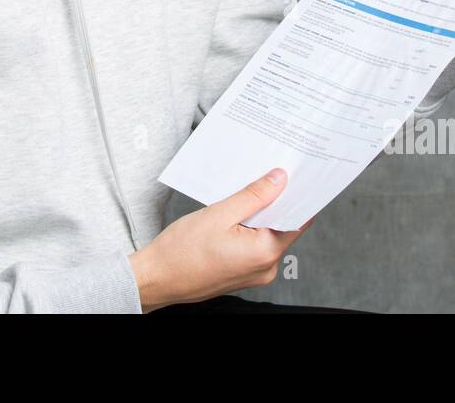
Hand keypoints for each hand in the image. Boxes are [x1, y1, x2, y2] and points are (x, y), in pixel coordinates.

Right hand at [127, 169, 315, 311]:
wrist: (156, 280)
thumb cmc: (181, 252)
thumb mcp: (219, 214)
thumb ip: (254, 196)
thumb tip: (279, 180)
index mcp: (265, 253)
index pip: (297, 219)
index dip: (298, 195)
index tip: (296, 174)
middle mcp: (266, 268)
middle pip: (283, 226)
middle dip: (275, 201)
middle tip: (267, 174)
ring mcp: (254, 274)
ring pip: (267, 235)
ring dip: (259, 214)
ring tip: (244, 193)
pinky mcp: (243, 274)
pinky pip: (255, 246)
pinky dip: (249, 228)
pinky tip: (234, 214)